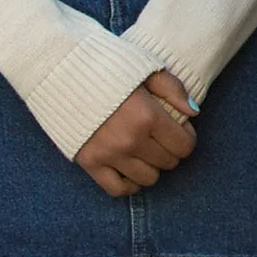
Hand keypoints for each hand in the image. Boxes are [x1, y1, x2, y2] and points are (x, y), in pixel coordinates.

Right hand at [74, 71, 197, 197]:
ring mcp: (109, 155)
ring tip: (147, 150)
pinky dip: (130, 183)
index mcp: (148, 116)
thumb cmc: (110, 67)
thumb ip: (175, 90)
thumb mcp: (148, 69)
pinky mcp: (89, 164)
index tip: (180, 128)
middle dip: (171, 150)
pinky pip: (118, 189)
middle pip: (168, 162)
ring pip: (148, 179)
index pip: (184, 145)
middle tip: (162, 137)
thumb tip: (194, 112)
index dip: (187, 138)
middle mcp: (131, 140)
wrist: (62, 73)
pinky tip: (131, 168)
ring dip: (153, 166)